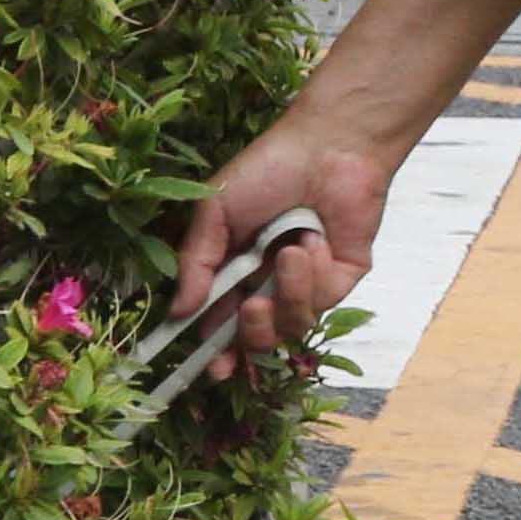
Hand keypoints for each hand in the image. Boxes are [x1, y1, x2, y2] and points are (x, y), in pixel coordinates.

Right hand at [173, 120, 392, 381]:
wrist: (328, 147)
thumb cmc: (267, 170)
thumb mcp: (216, 214)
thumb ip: (196, 265)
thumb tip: (178, 314)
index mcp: (235, 272)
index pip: (222, 325)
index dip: (217, 353)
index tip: (212, 372)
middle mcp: (269, 284)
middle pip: (258, 339)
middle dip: (252, 333)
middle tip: (252, 306)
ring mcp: (307, 284)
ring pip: (292, 325)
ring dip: (288, 292)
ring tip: (290, 250)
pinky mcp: (342, 278)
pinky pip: (323, 301)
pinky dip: (314, 273)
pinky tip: (316, 239)